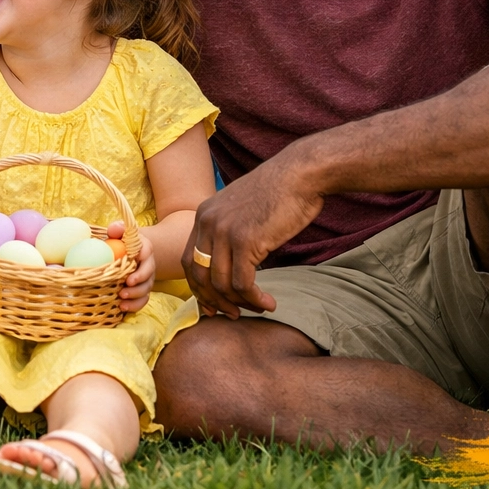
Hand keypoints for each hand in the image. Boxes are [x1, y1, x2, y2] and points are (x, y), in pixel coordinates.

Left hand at [118, 233, 154, 312]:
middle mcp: (148, 264)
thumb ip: (117, 229)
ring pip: (147, 288)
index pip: (147, 249)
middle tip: (127, 283)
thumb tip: (113, 229)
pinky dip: (135, 305)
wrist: (130, 254)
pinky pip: (143, 300)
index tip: (136, 258)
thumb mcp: (120, 233)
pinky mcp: (142, 290)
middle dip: (139, 279)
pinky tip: (123, 307)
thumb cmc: (123, 242)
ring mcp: (147, 279)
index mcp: (144, 248)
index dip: (143, 255)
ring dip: (135, 295)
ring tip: (122, 298)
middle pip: (149, 272)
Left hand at [183, 156, 322, 317]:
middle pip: (198, 275)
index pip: (188, 260)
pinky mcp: (246, 241)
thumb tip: (231, 262)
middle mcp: (207, 223)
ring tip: (258, 308)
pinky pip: (243, 283)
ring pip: (221, 284)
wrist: (300, 174)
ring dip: (239, 303)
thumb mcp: (241, 208)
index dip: (198, 287)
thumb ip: (229, 231)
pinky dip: (255, 299)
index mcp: (203, 215)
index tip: (213, 304)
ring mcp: (224, 232)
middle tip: (232, 314)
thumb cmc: (279, 192)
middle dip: (213, 300)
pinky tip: (269, 303)